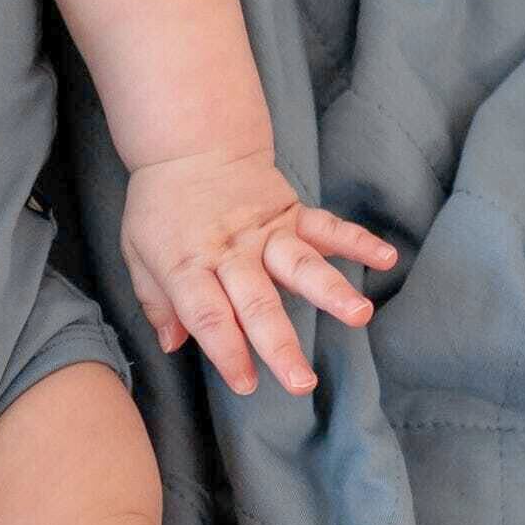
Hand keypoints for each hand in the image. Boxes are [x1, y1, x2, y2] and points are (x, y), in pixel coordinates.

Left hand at [119, 149, 397, 397]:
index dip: (227, 352)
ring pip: (300, 264)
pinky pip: (328, 227)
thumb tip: (173, 344)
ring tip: (359, 316)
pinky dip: (357, 241)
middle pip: (258, 302)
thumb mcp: (138, 251)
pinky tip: (386, 257)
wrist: (190, 141)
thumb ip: (156, 300)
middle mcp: (232, 250)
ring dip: (331, 291)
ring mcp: (266, 231)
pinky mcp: (292, 212)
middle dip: (281, 345)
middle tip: (302, 382)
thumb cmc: (160, 206)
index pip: (209, 315)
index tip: (246, 383)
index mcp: (188, 263)